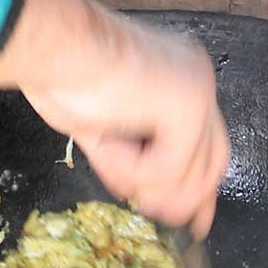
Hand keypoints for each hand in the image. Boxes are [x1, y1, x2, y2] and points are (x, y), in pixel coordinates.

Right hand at [0, 0, 230, 235]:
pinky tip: (106, 138)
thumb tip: (152, 200)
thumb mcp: (106, 130)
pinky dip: (129, 168)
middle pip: (215, 163)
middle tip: (170, 223)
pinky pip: (167, 170)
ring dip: (141, 181)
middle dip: (191, 201)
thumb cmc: (61, 76)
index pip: (208, 146)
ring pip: (189, 176)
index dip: (201, 189)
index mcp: (181, 78)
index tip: (194, 222)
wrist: (52, 44)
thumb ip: (137, 159)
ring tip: (108, 151)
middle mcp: (198, 80)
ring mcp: (198, 92)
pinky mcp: (189, 106)